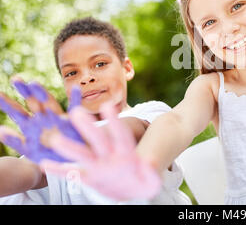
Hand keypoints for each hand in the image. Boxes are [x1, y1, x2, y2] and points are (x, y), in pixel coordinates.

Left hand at [0, 79, 83, 162]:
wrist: (68, 163)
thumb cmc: (47, 155)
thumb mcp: (29, 150)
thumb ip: (15, 140)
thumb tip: (0, 130)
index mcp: (31, 124)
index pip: (18, 111)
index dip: (8, 103)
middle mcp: (43, 118)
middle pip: (32, 102)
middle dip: (24, 91)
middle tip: (14, 80)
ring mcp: (57, 119)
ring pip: (49, 103)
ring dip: (41, 93)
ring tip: (33, 83)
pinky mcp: (71, 123)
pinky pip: (74, 109)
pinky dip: (75, 98)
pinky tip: (75, 89)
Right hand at [40, 102, 161, 200]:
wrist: (138, 186)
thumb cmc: (148, 180)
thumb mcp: (153, 178)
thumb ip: (151, 171)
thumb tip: (151, 166)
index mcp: (126, 153)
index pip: (120, 136)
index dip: (114, 122)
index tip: (107, 106)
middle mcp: (111, 155)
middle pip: (99, 140)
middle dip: (88, 128)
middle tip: (75, 112)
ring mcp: (100, 166)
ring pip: (83, 155)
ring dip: (69, 147)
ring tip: (52, 138)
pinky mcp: (92, 178)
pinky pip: (74, 173)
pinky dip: (60, 170)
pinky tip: (45, 163)